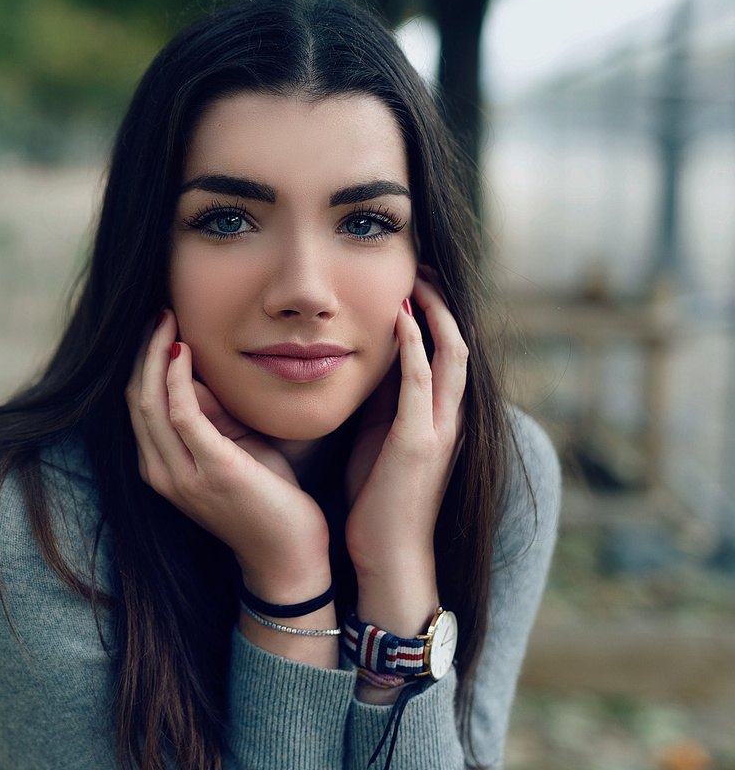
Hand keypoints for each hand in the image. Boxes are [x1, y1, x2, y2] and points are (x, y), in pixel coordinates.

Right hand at [126, 310, 330, 601]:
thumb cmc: (268, 501)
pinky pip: (182, 414)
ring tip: (167, 320)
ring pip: (149, 401)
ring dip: (155, 354)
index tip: (158, 326)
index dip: (141, 362)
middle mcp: (161, 474)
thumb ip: (213, 418)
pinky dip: (176, 377)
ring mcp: (182, 476)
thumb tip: (198, 372)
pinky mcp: (212, 472)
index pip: (136, 406)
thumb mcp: (232, 450)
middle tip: (158, 313)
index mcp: (161, 469)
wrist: (288, 559)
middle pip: (134, 398)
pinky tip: (184, 350)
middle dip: (142, 351)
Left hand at [344, 272, 466, 626]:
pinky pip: (423, 382)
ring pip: (451, 354)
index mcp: (439, 418)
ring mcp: (440, 429)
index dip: (435, 314)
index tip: (415, 280)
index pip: (445, 352)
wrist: (388, 558)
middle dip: (442, 302)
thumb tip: (365, 367)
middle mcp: (449, 419)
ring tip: (417, 276)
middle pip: (458, 343)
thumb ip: (382, 405)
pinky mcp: (419, 442)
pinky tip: (401, 316)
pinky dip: (416, 345)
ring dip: (434, 312)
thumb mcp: (379, 441)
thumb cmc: (378, 502)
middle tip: (423, 264)